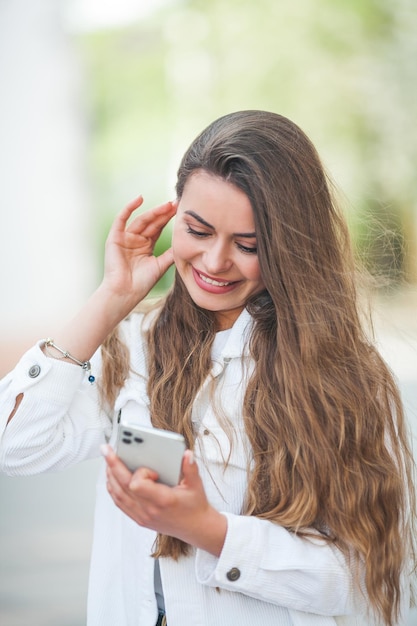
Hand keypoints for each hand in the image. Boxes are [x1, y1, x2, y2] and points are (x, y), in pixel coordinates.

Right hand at [101, 196, 176, 309]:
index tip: (181, 210)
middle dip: (164, 212)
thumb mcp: (161, 265)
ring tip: (167, 205)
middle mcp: (135, 240)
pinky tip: (140, 199)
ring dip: (154, 211)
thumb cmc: (142, 283)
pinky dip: (129, 208)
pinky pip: (121, 219)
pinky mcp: (115, 237)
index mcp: (146, 246)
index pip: (159, 228)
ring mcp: (125, 238)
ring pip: (141, 220)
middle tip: (176, 203)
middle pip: (151, 222)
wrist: (125, 293)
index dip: (169, 219)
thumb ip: (171, 253)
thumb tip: (185, 241)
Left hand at [102, 445, 226, 556]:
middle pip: (123, 486)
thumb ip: (190, 468)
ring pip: (118, 495)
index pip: (137, 485)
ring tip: (108, 460)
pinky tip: (112, 477)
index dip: (140, 473)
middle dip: (113, 465)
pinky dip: (112, 489)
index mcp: (163, 500)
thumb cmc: (194, 505)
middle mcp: (149, 510)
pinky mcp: (139, 518)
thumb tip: (187, 454)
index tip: (151, 468)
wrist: (195, 528)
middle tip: (107, 450)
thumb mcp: (196, 485)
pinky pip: (120, 503)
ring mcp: (142, 516)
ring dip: (110, 476)